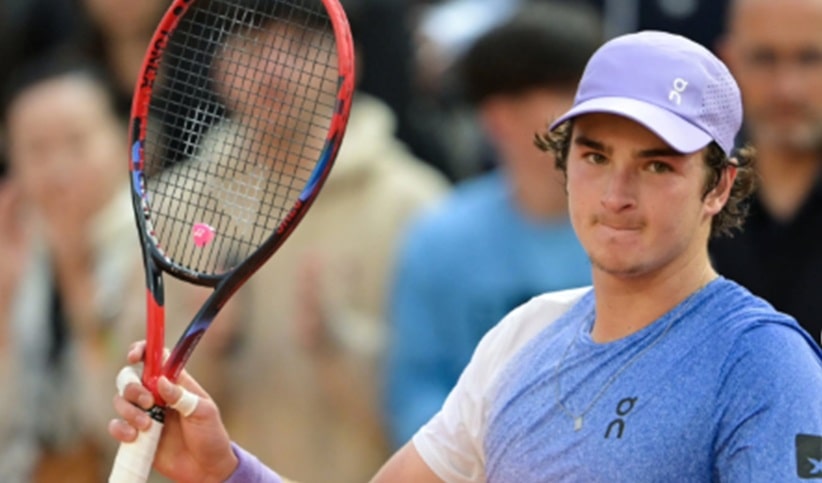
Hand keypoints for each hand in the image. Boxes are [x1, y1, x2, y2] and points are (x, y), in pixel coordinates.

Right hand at [108, 342, 237, 482]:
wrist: (206, 468)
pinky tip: (134, 436)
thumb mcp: (204, 412)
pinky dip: (120, 429)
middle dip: (133, 387)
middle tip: (149, 402)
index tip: (134, 356)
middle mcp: (157, 395)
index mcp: (176, 383)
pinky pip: (117, 425)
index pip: (156, 358)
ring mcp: (145, 414)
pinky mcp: (137, 435)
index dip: (142, 351)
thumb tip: (161, 381)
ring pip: (121, 400)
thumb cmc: (211, 436)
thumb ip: (182, 396)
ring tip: (148, 425)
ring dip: (129, 410)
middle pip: (130, 378)